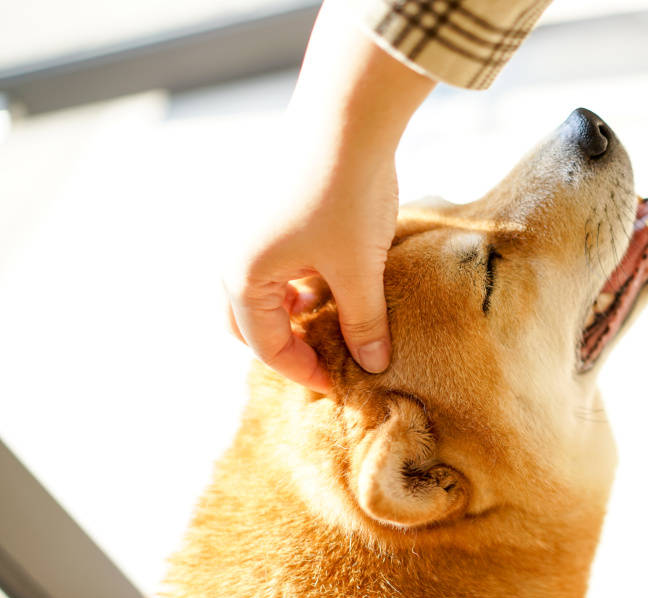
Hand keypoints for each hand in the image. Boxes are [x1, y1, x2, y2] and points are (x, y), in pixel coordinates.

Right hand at [224, 1, 434, 392]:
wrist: (348, 119)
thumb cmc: (347, 196)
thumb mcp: (360, 271)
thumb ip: (364, 324)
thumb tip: (374, 366)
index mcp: (243, 278)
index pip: (268, 348)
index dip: (305, 373)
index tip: (341, 388)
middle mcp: (234, 256)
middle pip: (247, 324)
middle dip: (284, 348)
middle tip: (327, 363)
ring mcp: (248, 232)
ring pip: (260, 294)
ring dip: (290, 317)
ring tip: (333, 327)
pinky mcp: (269, 212)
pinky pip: (273, 266)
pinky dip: (296, 287)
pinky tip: (332, 285)